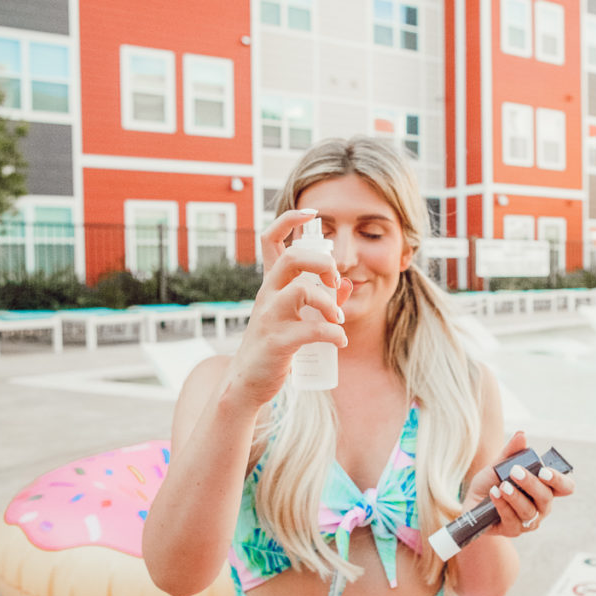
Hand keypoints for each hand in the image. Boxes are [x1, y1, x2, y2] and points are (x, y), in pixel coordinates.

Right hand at [225, 209, 352, 405]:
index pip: (270, 238)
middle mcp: (267, 294)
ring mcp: (270, 317)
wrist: (247, 382)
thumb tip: (348, 285)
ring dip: (329, 303)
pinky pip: (312, 329)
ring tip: (339, 320)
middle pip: (292, 257)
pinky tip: (341, 342)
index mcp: (271, 284)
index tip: (312, 213)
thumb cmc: (274, 346)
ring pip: (302, 290)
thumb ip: (321, 298)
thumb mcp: (295, 317)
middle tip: (334, 283)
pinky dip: (334, 334)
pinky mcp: (277, 342)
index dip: (289, 219)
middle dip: (322, 262)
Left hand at [462, 431, 574, 537]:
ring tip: (502, 485)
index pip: (565, 487)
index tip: (544, 471)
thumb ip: (511, 452)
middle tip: (515, 471)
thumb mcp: (498, 465)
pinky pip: (512, 520)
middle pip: (546, 498)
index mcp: (544, 488)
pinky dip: (502, 505)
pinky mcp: (513, 530)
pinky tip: (494, 494)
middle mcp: (541, 506)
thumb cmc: (491, 482)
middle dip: (531, 484)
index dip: (559, 480)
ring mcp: (528, 521)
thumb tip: (521, 435)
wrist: (471, 502)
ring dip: (515, 497)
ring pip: (529, 511)